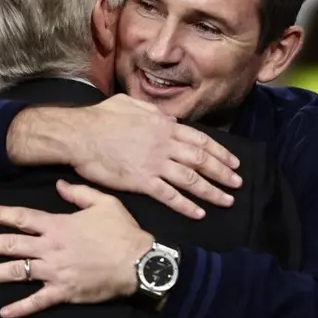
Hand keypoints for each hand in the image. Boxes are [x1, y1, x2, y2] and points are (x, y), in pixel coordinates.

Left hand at [0, 180, 153, 317]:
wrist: (140, 264)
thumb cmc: (123, 232)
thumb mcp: (104, 203)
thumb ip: (79, 193)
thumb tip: (59, 185)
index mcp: (57, 225)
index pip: (21, 217)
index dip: (0, 214)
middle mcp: (50, 248)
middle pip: (10, 244)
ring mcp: (54, 271)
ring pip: (16, 272)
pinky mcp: (64, 292)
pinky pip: (37, 302)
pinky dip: (20, 308)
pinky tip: (3, 312)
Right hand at [66, 95, 240, 218]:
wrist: (79, 135)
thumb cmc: (99, 118)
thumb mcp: (129, 104)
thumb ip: (152, 111)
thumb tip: (169, 119)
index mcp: (163, 126)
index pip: (200, 140)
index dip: (219, 152)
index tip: (233, 162)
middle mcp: (164, 145)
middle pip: (201, 161)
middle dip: (222, 173)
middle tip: (238, 183)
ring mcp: (154, 164)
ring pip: (191, 180)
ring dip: (212, 191)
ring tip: (227, 201)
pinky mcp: (141, 182)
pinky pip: (169, 196)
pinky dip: (186, 205)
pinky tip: (199, 213)